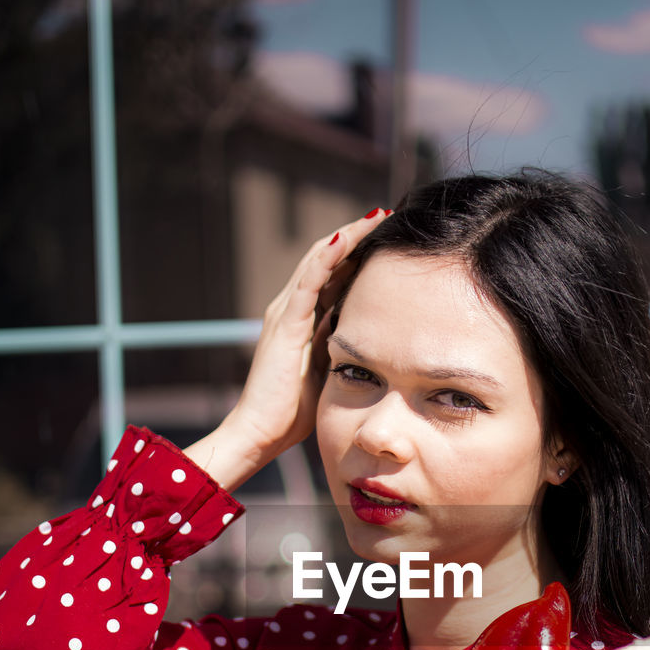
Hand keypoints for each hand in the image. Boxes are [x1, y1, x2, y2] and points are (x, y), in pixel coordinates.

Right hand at [185, 208, 389, 489]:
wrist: (261, 431)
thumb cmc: (292, 411)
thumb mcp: (328, 370)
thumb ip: (340, 348)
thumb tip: (370, 338)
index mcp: (302, 319)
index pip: (332, 274)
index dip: (358, 254)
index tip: (389, 240)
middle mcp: (291, 307)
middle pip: (327, 258)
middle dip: (358, 236)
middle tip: (388, 217)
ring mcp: (286, 312)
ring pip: (319, 260)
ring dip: (348, 236)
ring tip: (376, 218)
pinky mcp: (285, 322)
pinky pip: (308, 280)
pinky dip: (327, 257)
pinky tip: (347, 238)